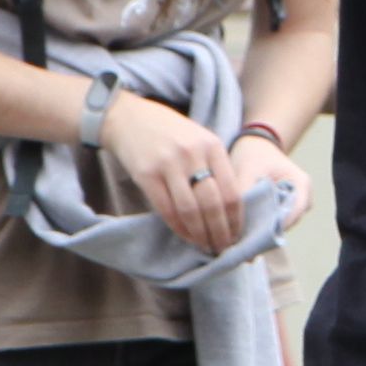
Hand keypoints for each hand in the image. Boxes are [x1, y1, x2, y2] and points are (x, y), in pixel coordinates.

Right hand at [103, 89, 252, 253]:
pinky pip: (167, 209)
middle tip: (223, 248)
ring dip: (200, 234)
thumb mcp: (198, 140)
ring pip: (191, 210)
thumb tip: (230, 208)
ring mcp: (169, 164)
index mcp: (212, 145)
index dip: (236, 220)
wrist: (128, 117)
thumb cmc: (169, 133)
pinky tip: (186, 236)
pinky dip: (179, 227)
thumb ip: (215, 166)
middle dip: (220, 232)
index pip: (232, 191)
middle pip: (213, 204)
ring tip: (206, 246)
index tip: (237, 236)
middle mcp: (193, 154)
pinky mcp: (146, 174)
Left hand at [225, 128, 314, 234]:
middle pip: (290, 221)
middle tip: (247, 237)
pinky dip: (263, 225)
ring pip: (282, 224)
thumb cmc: (255, 155)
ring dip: (265, 229)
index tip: (259, 234)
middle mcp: (303, 196)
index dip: (280, 224)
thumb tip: (237, 219)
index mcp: (302, 183)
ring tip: (244, 233)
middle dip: (269, 230)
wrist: (255, 147)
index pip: (296, 210)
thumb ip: (245, 192)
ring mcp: (295, 204)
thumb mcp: (248, 170)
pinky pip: (275, 222)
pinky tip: (246, 227)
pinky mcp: (284, 208)